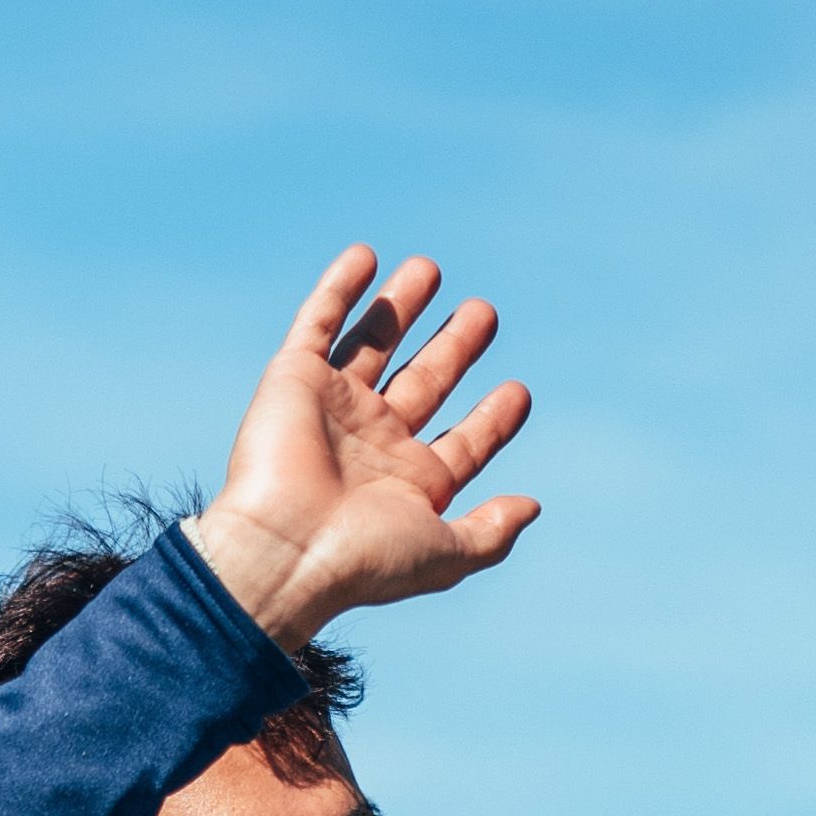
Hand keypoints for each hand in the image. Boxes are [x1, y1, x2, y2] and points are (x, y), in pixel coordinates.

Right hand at [185, 248, 540, 647]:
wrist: (283, 550)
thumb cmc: (362, 559)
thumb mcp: (444, 555)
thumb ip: (491, 533)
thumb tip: (532, 507)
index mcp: (410, 484)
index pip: (464, 443)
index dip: (493, 419)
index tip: (519, 392)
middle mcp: (373, 444)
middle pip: (425, 382)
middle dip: (455, 348)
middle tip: (484, 312)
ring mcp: (334, 407)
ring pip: (374, 343)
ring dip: (400, 307)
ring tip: (430, 269)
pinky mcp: (294, 378)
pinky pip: (318, 322)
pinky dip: (338, 289)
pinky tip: (365, 256)